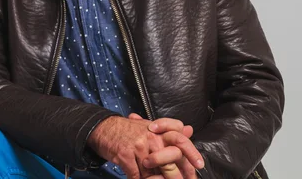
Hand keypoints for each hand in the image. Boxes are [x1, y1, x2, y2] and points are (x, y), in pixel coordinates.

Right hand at [87, 115, 203, 178]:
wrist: (103, 128)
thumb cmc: (127, 130)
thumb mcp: (149, 127)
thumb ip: (169, 130)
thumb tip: (189, 129)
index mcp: (159, 130)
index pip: (181, 139)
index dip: (192, 155)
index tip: (198, 167)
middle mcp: (151, 136)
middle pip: (171, 159)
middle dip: (176, 176)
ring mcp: (138, 146)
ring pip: (153, 172)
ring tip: (152, 178)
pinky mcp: (126, 155)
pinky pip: (137, 176)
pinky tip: (137, 178)